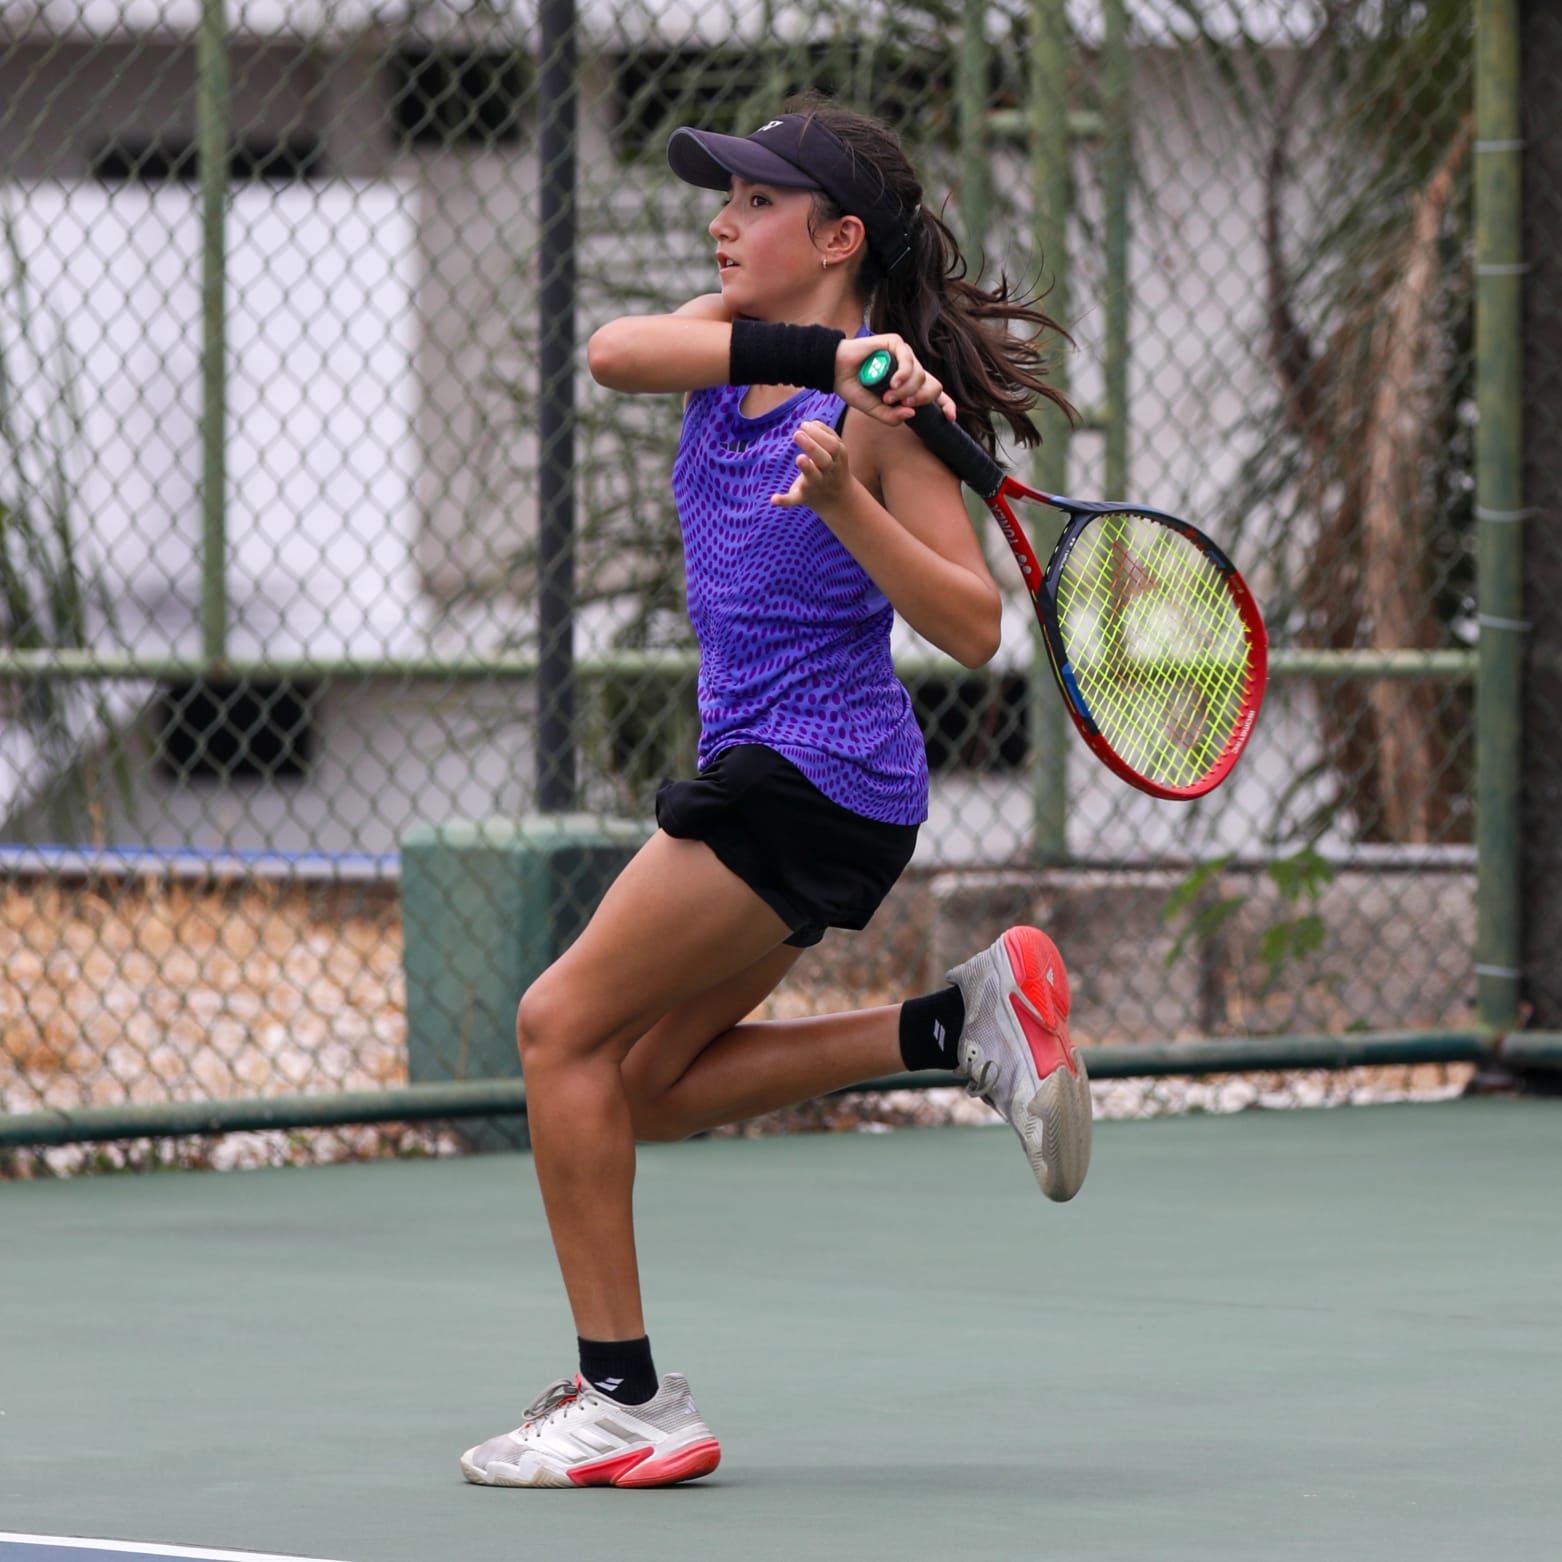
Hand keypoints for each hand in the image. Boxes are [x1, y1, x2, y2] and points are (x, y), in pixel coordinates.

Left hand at [771, 419, 853, 512]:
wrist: (838, 499)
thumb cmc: (832, 466)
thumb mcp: (837, 450)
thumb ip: (826, 433)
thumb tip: (809, 423)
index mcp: (836, 459)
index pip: (831, 445)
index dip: (818, 434)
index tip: (804, 425)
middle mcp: (827, 473)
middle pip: (824, 460)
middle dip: (812, 446)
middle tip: (797, 434)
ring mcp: (815, 486)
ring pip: (812, 478)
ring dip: (807, 468)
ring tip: (799, 458)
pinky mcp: (803, 498)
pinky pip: (794, 500)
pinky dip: (784, 501)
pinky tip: (773, 499)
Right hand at [834, 333, 957, 426]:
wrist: (834, 371)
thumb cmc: (854, 388)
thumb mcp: (874, 409)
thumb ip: (891, 416)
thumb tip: (912, 413)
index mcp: (909, 386)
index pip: (935, 395)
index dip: (945, 405)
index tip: (950, 418)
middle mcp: (910, 370)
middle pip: (932, 385)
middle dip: (922, 398)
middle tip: (903, 404)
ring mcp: (904, 356)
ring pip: (920, 375)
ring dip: (906, 389)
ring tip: (888, 395)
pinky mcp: (895, 343)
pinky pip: (909, 359)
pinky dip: (904, 374)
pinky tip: (893, 383)